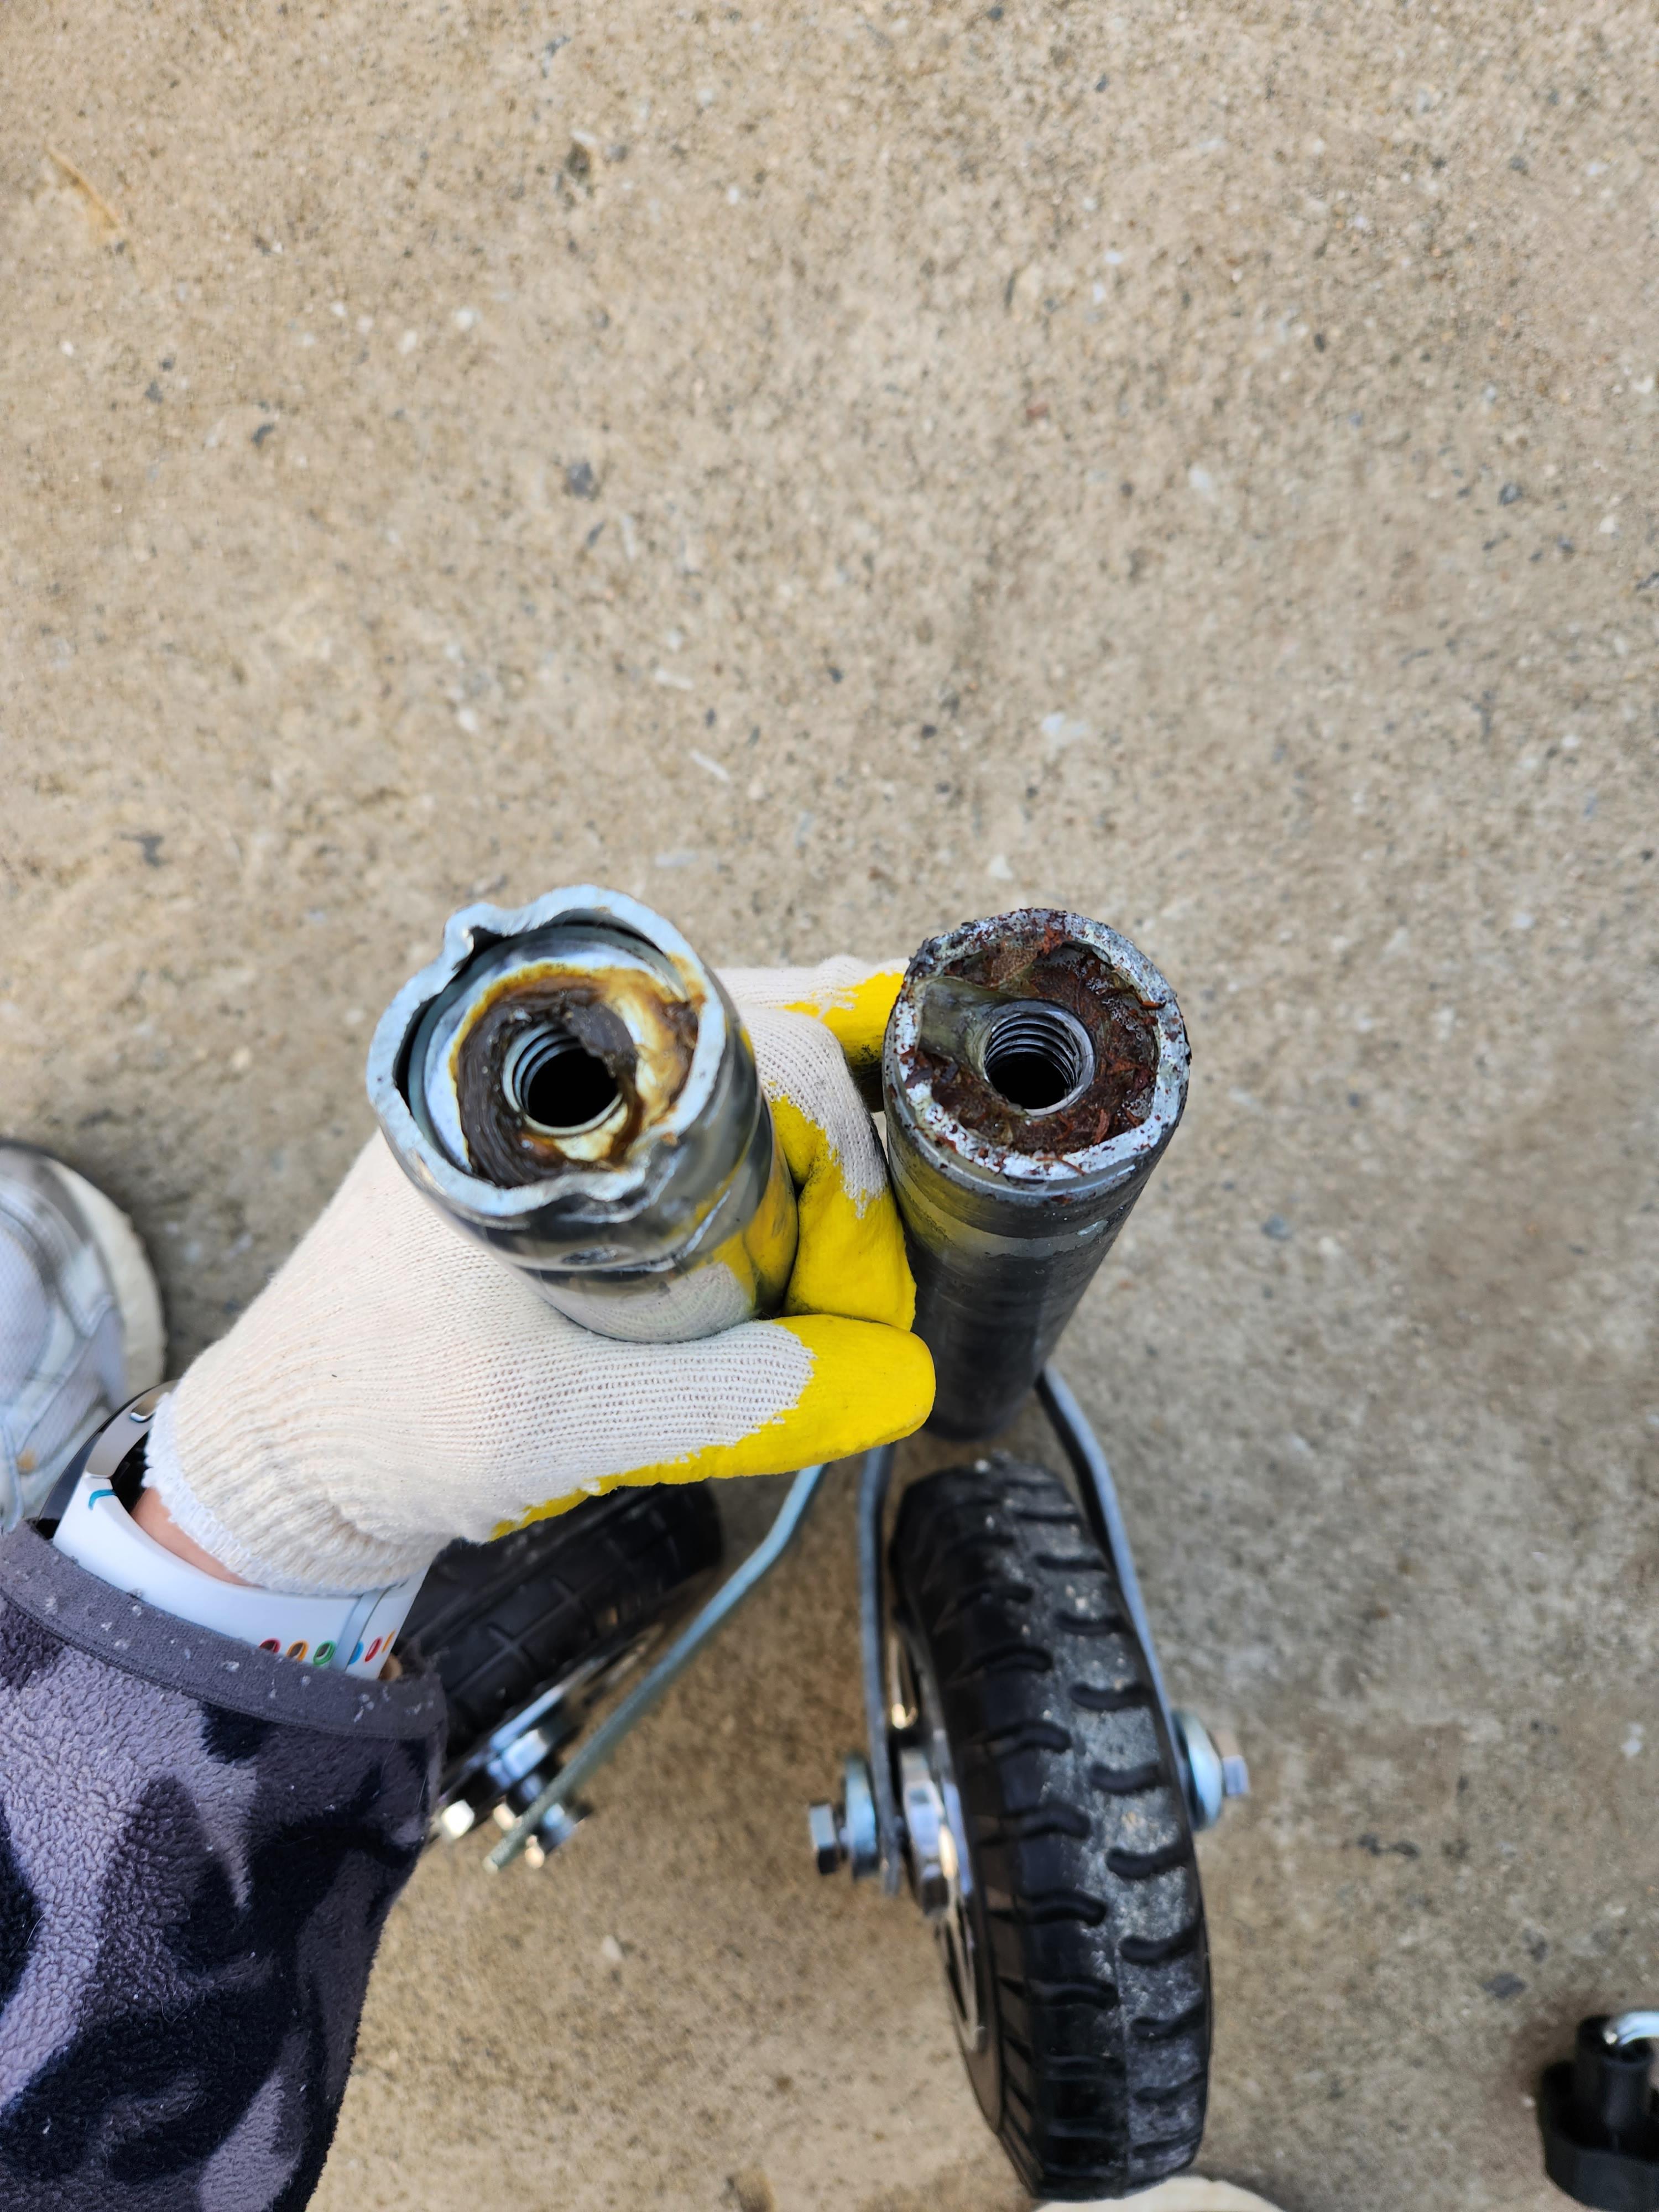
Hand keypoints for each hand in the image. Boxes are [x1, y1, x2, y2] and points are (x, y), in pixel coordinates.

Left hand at [141, 961, 931, 1596]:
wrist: (278, 1459)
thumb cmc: (384, 1425)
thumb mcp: (567, 1427)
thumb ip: (735, 1403)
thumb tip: (902, 1373)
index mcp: (525, 1084)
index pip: (752, 1059)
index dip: (847, 1172)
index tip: (865, 1301)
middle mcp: (537, 1058)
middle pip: (760, 1029)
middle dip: (856, 1129)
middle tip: (905, 1258)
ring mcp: (550, 1099)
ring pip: (740, 1059)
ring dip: (829, 1128)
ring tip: (887, 1229)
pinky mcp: (558, 1154)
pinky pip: (699, 1115)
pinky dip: (778, 1145)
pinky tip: (831, 1194)